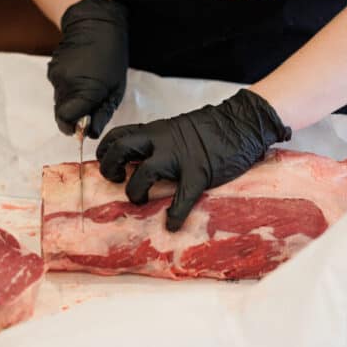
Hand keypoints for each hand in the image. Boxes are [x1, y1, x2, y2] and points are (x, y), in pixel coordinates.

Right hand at [47, 0, 128, 137]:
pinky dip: (67, 87)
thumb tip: (91, 134)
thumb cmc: (112, 56)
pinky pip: (58, 87)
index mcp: (85, 91)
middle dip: (73, 115)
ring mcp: (56, 75)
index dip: (74, 127)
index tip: (83, 126)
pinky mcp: (51, 68)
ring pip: (59, 100)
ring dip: (71, 100)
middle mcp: (65, 84)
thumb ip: (102, 113)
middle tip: (90, 106)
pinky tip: (80, 74)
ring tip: (88, 84)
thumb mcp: (116, 89)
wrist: (95, 23)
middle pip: (61, 114)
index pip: (66, 121)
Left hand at [96, 89, 289, 230]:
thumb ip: (159, 141)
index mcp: (156, 130)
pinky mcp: (198, 174)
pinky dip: (175, 216)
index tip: (108, 164)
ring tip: (140, 201)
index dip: (105, 151)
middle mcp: (162, 141)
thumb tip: (141, 159)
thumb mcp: (177, 128)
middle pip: (120, 149)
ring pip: (143, 173)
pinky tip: (173, 224)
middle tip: (117, 181)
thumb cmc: (211, 128)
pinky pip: (182, 199)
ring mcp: (179, 158)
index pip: (118, 134)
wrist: (241, 123)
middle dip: (110, 168)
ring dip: (135, 192)